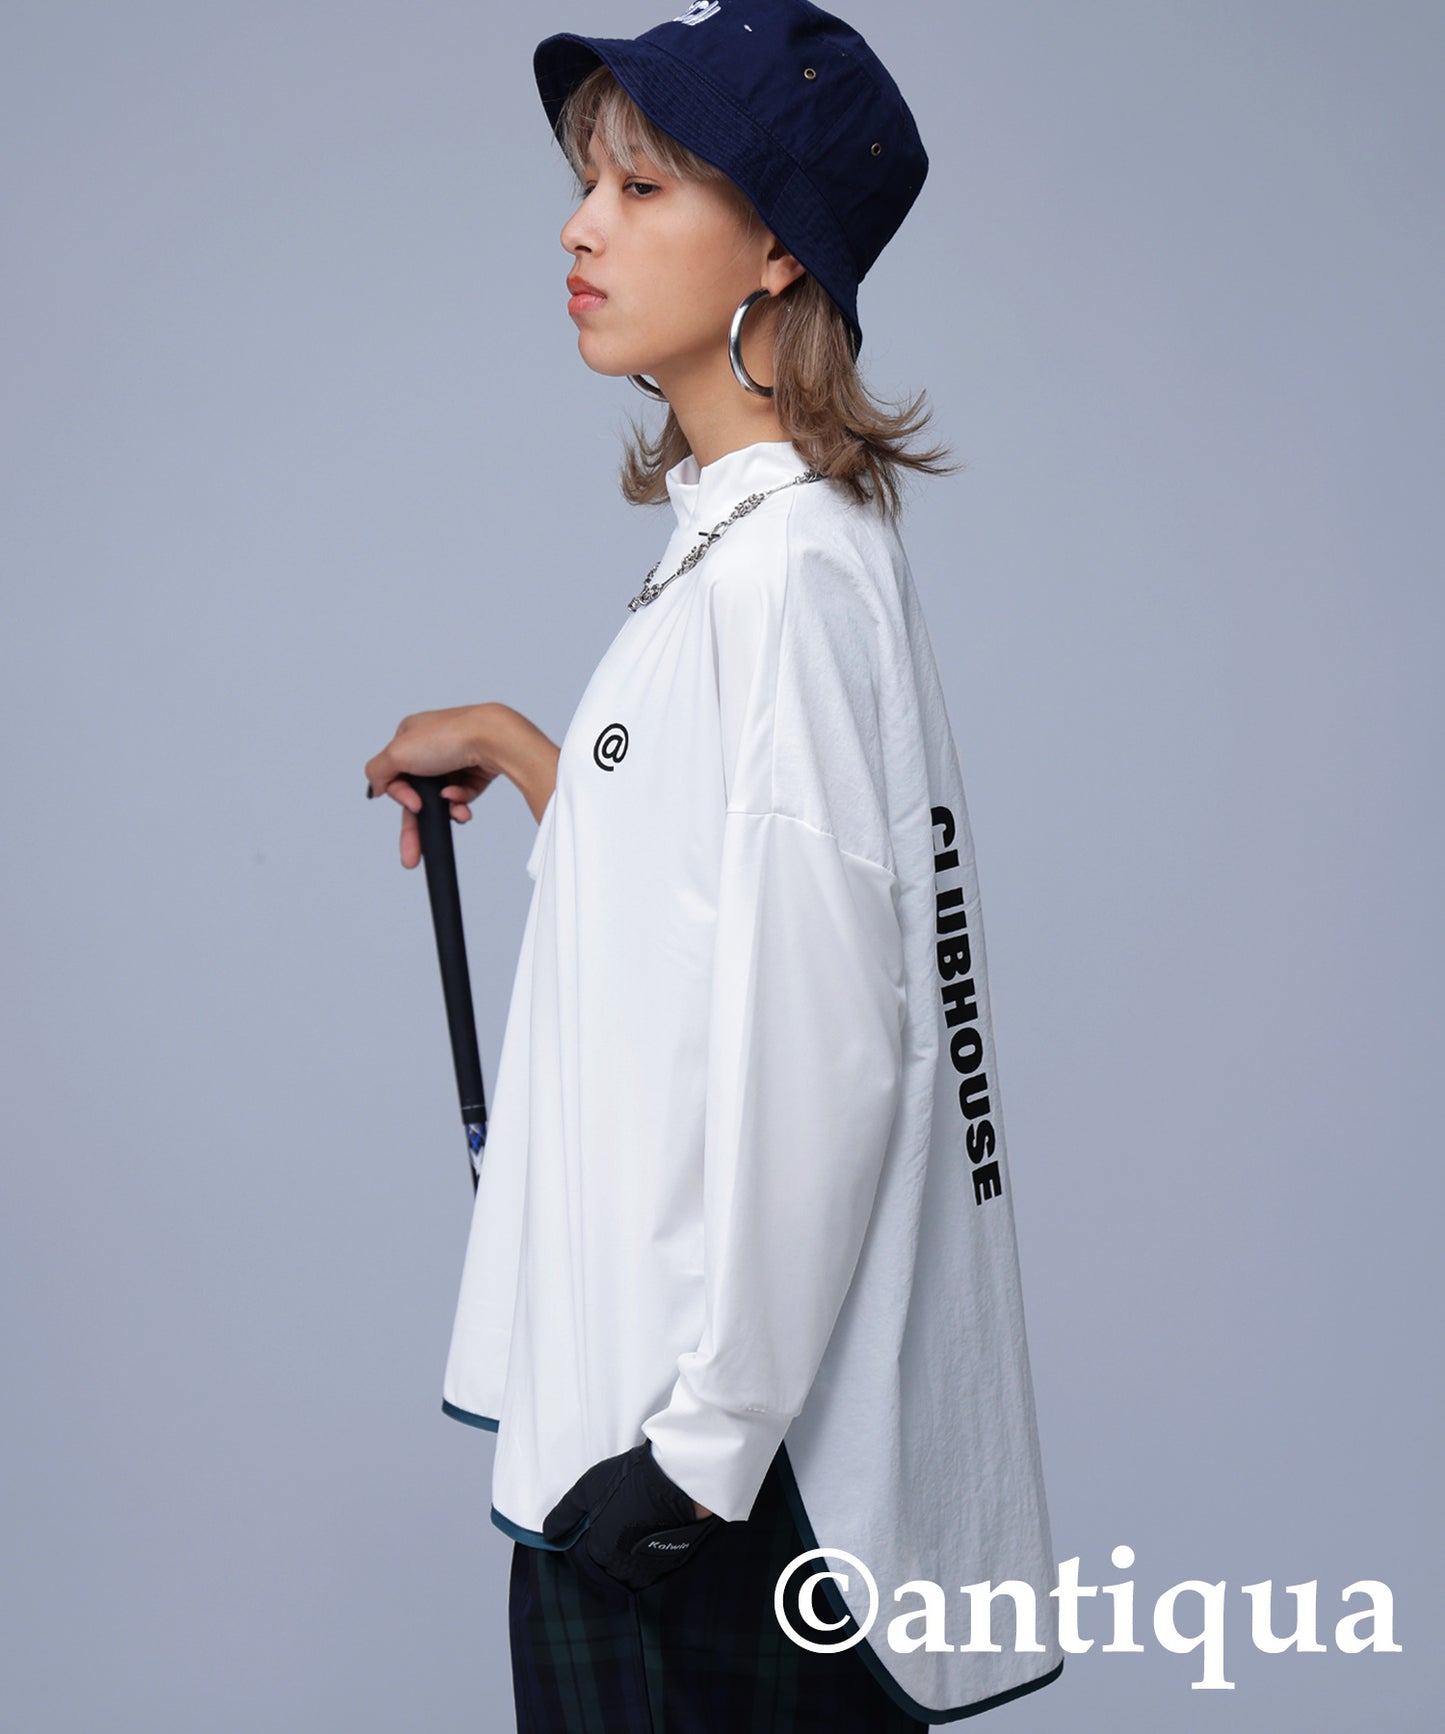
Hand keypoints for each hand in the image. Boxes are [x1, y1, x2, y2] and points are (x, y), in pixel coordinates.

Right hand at [364, 703, 552, 868]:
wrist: (494, 739)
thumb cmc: (448, 737)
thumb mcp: (396, 753)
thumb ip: (377, 772)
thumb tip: (376, 788)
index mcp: (409, 737)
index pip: (394, 776)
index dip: (401, 796)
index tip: (413, 805)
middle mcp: (431, 746)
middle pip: (417, 793)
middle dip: (417, 826)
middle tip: (412, 856)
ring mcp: (454, 759)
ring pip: (441, 798)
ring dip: (446, 812)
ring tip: (458, 815)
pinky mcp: (476, 770)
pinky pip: (462, 795)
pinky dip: (461, 801)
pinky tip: (464, 802)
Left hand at [542, 1441, 720, 1591]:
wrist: (675, 1479)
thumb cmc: (628, 1481)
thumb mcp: (586, 1489)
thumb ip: (564, 1515)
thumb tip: (547, 1535)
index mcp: (601, 1550)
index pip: (591, 1559)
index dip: (596, 1543)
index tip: (603, 1527)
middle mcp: (623, 1566)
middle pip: (612, 1570)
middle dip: (613, 1555)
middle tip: (620, 1530)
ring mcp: (649, 1567)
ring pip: (634, 1574)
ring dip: (632, 1561)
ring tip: (636, 1536)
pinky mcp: (671, 1562)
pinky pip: (655, 1570)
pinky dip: (652, 1559)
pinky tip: (654, 1538)